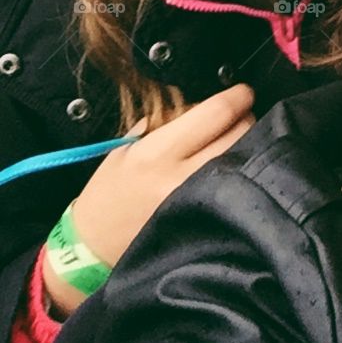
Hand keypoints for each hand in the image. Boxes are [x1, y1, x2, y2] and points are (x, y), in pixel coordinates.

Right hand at [42, 83, 254, 317]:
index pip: (215, 113)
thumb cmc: (109, 194)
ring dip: (247, 143)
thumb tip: (204, 104)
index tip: (243, 91)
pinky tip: (233, 168)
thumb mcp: (128, 147)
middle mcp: (182, 180)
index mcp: (157, 154)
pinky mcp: (209, 225)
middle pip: (240, 134)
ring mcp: (198, 205)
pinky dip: (242, 171)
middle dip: (246, 117)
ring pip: (246, 160)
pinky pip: (238, 187)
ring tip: (236, 140)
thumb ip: (166, 122)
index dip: (236, 96)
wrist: (94, 250)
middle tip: (242, 115)